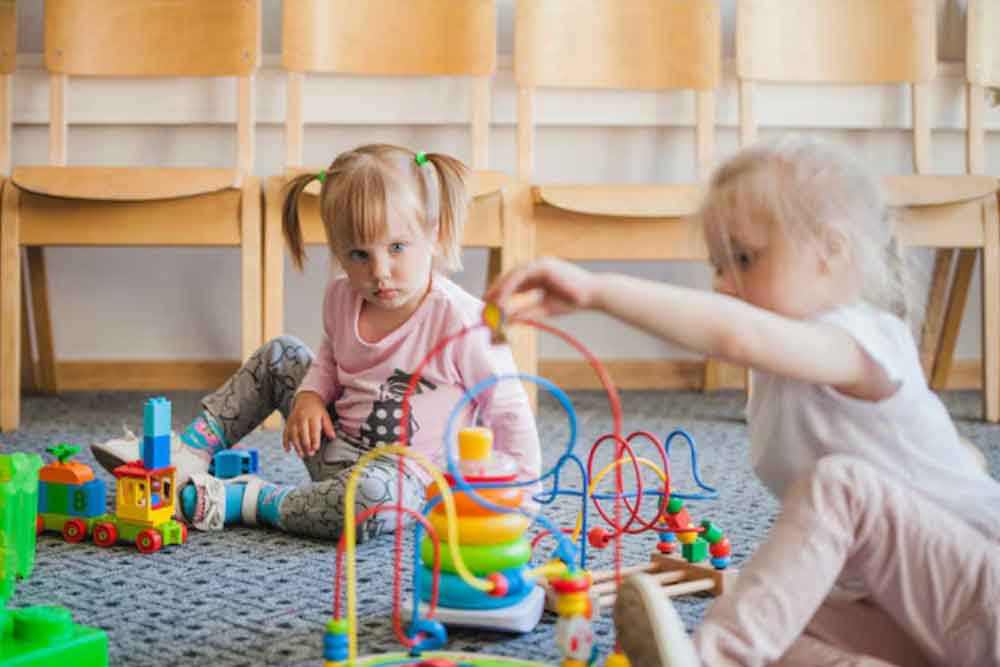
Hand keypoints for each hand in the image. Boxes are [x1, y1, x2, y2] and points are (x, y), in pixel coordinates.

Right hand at [283, 391, 335, 457]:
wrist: (305, 398)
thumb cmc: (317, 409)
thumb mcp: (324, 415)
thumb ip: (328, 426)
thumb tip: (333, 437)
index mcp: (312, 416)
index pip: (313, 430)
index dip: (314, 440)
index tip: (316, 448)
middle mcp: (301, 418)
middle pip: (302, 433)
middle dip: (306, 445)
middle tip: (310, 454)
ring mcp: (293, 421)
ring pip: (293, 435)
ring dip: (296, 446)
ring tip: (301, 455)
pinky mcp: (287, 423)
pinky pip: (285, 433)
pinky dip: (285, 442)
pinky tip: (288, 450)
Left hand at [484, 258, 599, 320]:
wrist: (593, 295)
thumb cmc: (573, 301)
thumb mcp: (544, 308)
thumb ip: (526, 313)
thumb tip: (508, 321)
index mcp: (540, 275)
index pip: (515, 283)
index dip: (501, 293)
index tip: (490, 305)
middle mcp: (538, 267)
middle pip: (510, 276)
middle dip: (496, 290)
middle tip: (483, 304)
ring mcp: (540, 264)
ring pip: (512, 275)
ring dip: (499, 289)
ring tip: (490, 304)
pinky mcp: (543, 265)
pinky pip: (520, 276)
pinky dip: (510, 288)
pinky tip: (502, 300)